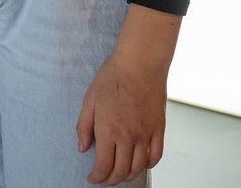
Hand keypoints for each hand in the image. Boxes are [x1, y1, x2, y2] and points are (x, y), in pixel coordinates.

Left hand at [76, 5, 180, 184]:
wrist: (140, 64)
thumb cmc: (112, 78)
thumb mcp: (89, 100)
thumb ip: (84, 126)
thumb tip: (82, 148)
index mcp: (108, 130)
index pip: (103, 165)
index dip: (97, 177)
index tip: (92, 178)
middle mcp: (128, 136)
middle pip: (121, 171)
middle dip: (110, 180)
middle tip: (104, 179)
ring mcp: (146, 134)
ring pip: (139, 167)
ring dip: (128, 176)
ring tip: (120, 175)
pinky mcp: (159, 129)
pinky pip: (156, 156)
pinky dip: (148, 166)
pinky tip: (140, 165)